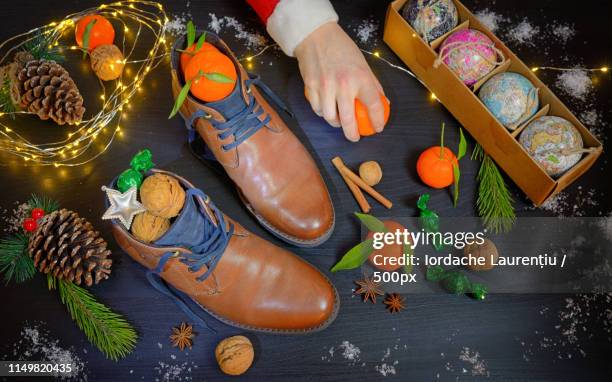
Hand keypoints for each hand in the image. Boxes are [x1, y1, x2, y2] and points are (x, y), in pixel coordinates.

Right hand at [295, 22, 384, 141]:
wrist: (316, 36)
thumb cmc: (342, 49)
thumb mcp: (363, 64)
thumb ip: (372, 84)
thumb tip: (382, 102)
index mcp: (360, 78)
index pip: (373, 105)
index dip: (377, 120)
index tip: (378, 127)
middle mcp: (343, 85)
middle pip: (348, 120)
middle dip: (352, 134)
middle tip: (354, 137)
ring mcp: (325, 87)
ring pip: (330, 118)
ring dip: (336, 124)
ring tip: (340, 122)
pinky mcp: (311, 88)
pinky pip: (317, 109)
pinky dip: (322, 113)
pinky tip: (327, 110)